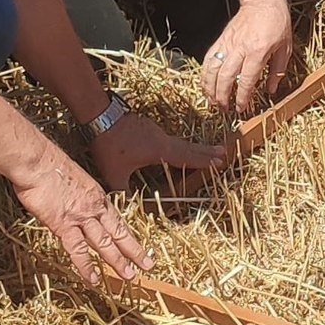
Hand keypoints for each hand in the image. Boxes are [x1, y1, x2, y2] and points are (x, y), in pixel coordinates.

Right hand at [11, 149, 150, 284]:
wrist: (37, 160)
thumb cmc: (48, 165)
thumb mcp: (72, 179)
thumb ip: (77, 195)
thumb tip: (74, 204)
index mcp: (96, 196)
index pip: (117, 220)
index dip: (128, 235)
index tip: (138, 246)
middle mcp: (93, 207)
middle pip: (118, 232)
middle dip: (134, 251)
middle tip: (147, 266)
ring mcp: (81, 217)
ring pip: (105, 243)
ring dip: (118, 261)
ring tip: (129, 276)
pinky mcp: (64, 224)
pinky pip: (78, 249)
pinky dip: (86, 266)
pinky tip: (94, 279)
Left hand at [89, 109, 229, 190]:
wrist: (100, 115)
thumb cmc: (108, 144)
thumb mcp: (114, 173)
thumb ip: (123, 192)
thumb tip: (129, 209)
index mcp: (160, 150)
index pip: (187, 157)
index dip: (203, 161)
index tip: (220, 162)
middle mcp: (162, 139)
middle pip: (189, 147)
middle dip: (206, 152)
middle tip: (224, 153)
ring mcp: (155, 131)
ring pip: (180, 142)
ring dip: (195, 147)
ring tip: (207, 151)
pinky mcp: (148, 127)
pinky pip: (169, 139)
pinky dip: (180, 145)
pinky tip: (177, 148)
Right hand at [200, 0, 295, 115]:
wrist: (262, 0)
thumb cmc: (277, 22)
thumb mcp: (285, 48)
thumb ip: (278, 71)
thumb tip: (271, 90)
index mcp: (258, 51)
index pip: (247, 79)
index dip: (243, 97)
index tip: (242, 108)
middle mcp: (240, 48)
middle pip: (226, 77)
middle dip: (223, 96)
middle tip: (225, 110)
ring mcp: (228, 43)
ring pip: (212, 69)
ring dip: (210, 88)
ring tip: (212, 102)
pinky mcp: (221, 39)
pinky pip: (209, 58)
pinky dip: (205, 74)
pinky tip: (205, 84)